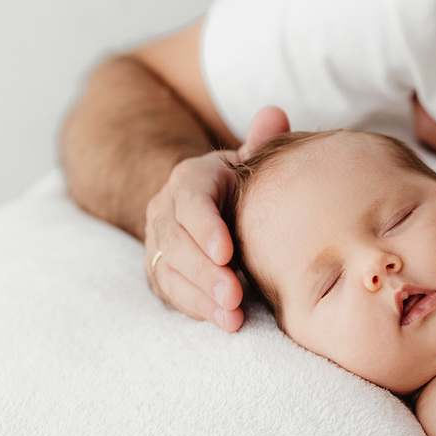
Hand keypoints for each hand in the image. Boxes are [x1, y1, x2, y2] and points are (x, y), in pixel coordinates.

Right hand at [143, 106, 290, 329]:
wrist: (208, 206)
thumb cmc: (241, 185)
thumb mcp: (249, 162)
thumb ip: (261, 143)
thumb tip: (275, 114)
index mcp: (192, 178)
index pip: (191, 199)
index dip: (205, 226)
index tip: (226, 252)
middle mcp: (167, 209)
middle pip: (177, 240)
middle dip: (205, 271)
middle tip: (234, 294)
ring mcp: (160, 242)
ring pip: (171, 269)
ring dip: (201, 295)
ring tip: (232, 315)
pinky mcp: (162, 270)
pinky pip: (172, 291)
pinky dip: (197, 308)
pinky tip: (224, 321)